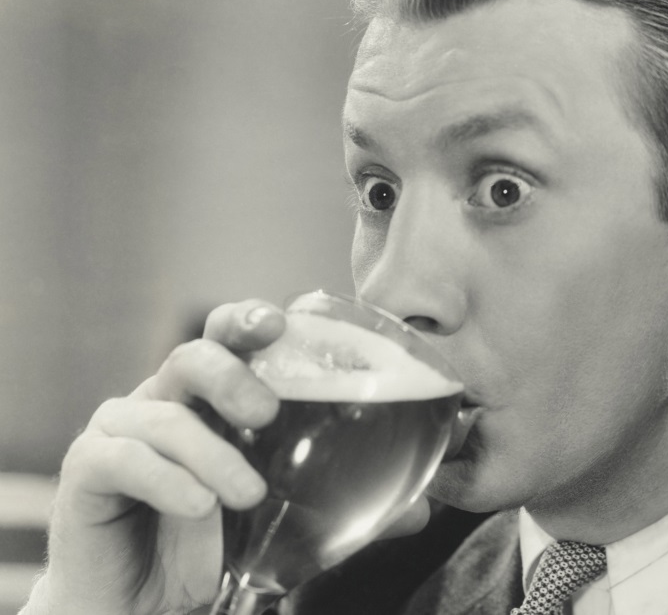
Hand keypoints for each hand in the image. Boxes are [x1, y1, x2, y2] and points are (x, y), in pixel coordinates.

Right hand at [32, 299, 284, 614]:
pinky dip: (168, 481)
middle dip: (231, 377)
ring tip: (248, 494)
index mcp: (203, 397)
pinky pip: (125, 459)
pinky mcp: (86, 467)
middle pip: (191, 358)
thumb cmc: (197, 542)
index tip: (275, 324)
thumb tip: (340, 433)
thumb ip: (278, 458)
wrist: (139, 600)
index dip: (244, 322)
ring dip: (213, 456)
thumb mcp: (249, 493)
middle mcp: (159, 400)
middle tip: (266, 413)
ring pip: (167, 418)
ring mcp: (118, 429)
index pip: (221, 339)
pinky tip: (199, 505)